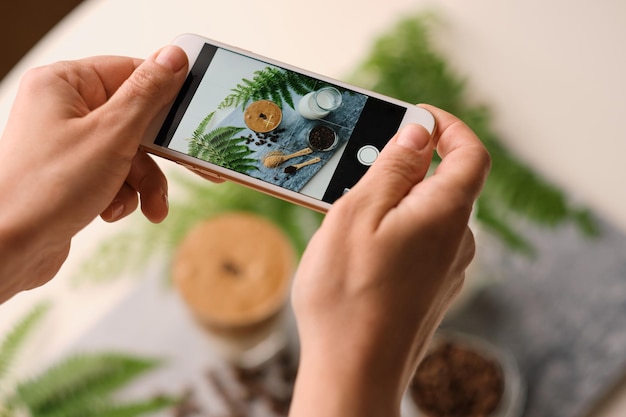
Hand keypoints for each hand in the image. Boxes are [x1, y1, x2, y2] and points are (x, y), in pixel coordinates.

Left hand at [0, 46, 187, 301]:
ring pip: (129, 152)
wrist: (10, 249)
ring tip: (149, 206)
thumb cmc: (47, 189)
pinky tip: (111, 211)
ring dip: (142, 182)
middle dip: (156, 154)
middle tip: (193, 166)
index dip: (165, 95)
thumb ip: (147, 94)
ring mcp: (67, 142)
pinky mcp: (72, 173)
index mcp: (64, 84)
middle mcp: (63, 108)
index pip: (130, 72)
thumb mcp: (112, 135)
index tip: (193, 115)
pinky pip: (115, 175)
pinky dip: (122, 195)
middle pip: (134, 119)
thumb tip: (174, 57)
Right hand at [289, 105, 490, 416]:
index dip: (449, 127)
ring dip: (393, 201)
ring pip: (425, 215)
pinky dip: (393, 230)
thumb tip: (420, 131)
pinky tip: (357, 247)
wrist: (353, 372)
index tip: (416, 116)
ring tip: (347, 211)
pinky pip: (417, 243)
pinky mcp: (430, 290)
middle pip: (443, 183)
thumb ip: (394, 167)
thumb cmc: (348, 295)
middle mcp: (457, 241)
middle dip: (406, 165)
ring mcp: (446, 270)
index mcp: (446, 214)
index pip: (471, 153)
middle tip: (360, 166)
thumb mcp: (360, 214)